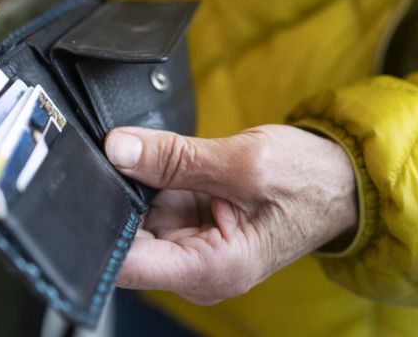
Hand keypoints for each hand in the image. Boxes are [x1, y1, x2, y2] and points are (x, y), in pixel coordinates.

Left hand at [104, 124, 357, 304]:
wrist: (340, 181)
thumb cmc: (308, 181)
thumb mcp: (243, 163)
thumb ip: (175, 158)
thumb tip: (117, 148)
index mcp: (211, 269)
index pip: (128, 265)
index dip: (96, 231)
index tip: (77, 196)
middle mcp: (196, 268)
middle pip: (127, 238)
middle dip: (116, 198)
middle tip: (113, 155)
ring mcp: (191, 247)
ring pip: (136, 215)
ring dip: (133, 185)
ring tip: (144, 153)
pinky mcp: (190, 225)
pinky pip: (152, 202)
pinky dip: (150, 180)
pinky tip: (156, 160)